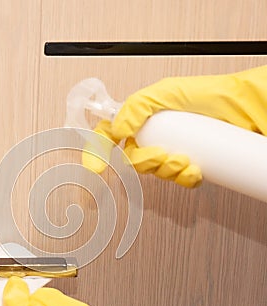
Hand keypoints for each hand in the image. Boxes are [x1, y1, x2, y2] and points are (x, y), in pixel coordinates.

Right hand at [84, 65, 266, 187]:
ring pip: (156, 172)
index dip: (98, 151)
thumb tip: (118, 129)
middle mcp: (154, 137)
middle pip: (134, 160)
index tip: (95, 167)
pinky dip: (184, 179)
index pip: (111, 135)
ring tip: (185, 160)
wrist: (244, 109)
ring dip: (168, 171)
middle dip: (148, 163)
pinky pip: (178, 180)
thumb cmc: (210, 94)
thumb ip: (138, 106)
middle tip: (164, 155)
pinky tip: (194, 170)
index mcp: (142, 119)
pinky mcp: (188, 164)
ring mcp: (171, 151)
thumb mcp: (168, 91)